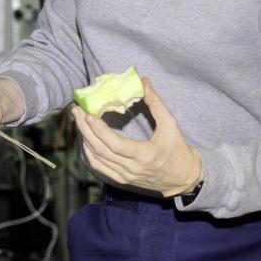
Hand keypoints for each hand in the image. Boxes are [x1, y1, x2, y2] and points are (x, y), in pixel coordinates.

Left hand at [72, 79, 201, 196]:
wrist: (184, 178)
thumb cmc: (178, 150)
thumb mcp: (171, 125)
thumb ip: (156, 103)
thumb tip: (144, 81)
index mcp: (145, 156)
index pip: (116, 144)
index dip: (100, 131)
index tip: (88, 115)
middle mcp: (132, 168)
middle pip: (101, 150)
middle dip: (85, 130)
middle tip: (76, 111)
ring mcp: (125, 176)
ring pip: (97, 159)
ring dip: (85, 139)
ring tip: (79, 120)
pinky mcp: (122, 180)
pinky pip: (99, 167)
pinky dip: (89, 152)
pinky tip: (85, 138)